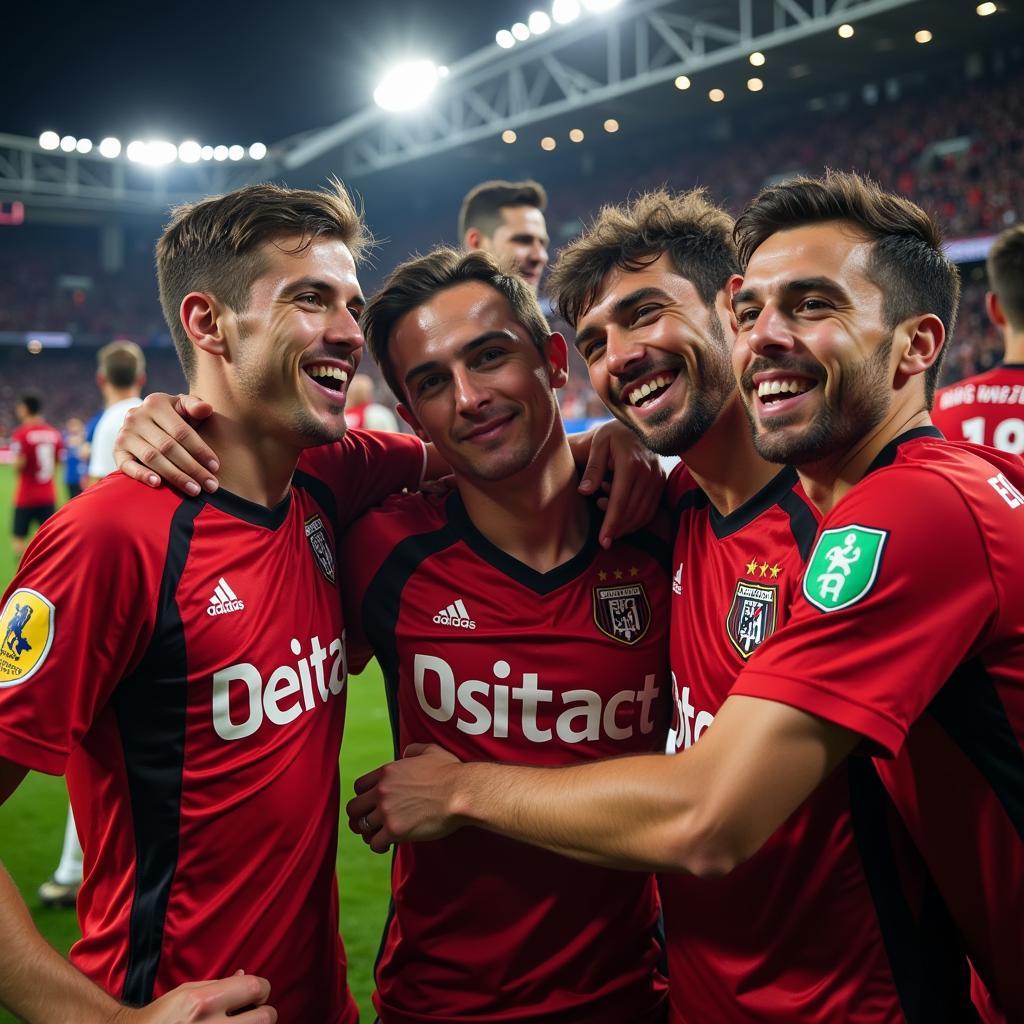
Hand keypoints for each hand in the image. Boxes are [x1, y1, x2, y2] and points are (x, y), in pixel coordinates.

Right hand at [113, 972, 275, 1022]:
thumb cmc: (161, 1018)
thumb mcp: (185, 993)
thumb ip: (219, 985)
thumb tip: (245, 975)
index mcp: (203, 1003)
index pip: (256, 987)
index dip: (261, 989)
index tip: (255, 995)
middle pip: (265, 1018)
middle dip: (263, 1013)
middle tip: (252, 1013)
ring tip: (239, 1023)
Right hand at [114, 394, 219, 495]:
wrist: (148, 423)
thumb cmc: (176, 417)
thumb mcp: (185, 407)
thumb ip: (196, 405)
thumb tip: (206, 408)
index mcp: (156, 403)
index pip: (181, 431)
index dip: (200, 450)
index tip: (216, 467)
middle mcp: (136, 417)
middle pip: (168, 447)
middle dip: (192, 468)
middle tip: (211, 486)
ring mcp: (124, 434)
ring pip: (152, 458)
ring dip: (175, 476)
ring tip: (194, 490)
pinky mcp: (117, 451)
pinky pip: (127, 465)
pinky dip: (142, 475)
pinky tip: (158, 484)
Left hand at [346, 744, 464, 853]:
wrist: (461, 793)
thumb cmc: (450, 772)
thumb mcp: (431, 751)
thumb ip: (414, 750)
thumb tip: (406, 753)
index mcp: (387, 772)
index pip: (358, 787)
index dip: (364, 797)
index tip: (372, 804)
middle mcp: (382, 791)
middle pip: (353, 808)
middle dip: (359, 817)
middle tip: (369, 823)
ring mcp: (386, 811)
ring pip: (361, 828)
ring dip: (368, 833)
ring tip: (378, 836)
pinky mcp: (395, 830)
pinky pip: (374, 843)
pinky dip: (378, 846)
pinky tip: (387, 845)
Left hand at [577, 420, 664, 546]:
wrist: (640, 424)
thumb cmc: (613, 435)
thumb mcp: (599, 445)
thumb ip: (592, 468)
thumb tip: (584, 491)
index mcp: (630, 464)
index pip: (620, 502)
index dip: (611, 524)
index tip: (602, 541)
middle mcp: (648, 473)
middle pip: (633, 511)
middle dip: (618, 530)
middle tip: (604, 541)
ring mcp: (657, 478)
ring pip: (644, 513)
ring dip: (627, 527)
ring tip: (610, 529)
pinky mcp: (662, 481)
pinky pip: (652, 509)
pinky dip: (638, 520)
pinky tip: (623, 522)